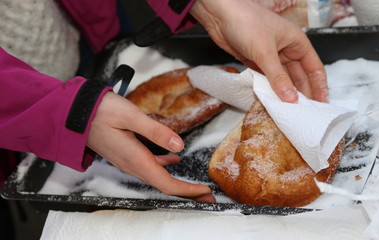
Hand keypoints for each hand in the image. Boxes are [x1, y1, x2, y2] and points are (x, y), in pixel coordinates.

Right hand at [87, 92, 214, 201]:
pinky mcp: (126, 154)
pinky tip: (173, 159)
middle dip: (187, 192)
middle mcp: (132, 165)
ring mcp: (128, 161)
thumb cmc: (100, 112)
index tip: (204, 192)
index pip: (166, 183)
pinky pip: (149, 166)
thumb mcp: (131, 116)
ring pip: (158, 177)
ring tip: (195, 185)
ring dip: (178, 183)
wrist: (75, 113)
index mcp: (135, 159)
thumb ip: (156, 131)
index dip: (187, 190)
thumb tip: (179, 146)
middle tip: (207, 196)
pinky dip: (164, 166)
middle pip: (164, 185)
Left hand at [190, 0, 328, 102]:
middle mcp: (286, 50)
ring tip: (289, 112)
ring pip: (282, 80)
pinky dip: (269, 90)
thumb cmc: (246, 22)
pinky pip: (267, 80)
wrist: (219, 15)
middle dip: (302, 94)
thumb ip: (277, 76)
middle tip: (304, 114)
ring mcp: (270, 57)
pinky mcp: (256, 62)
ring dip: (285, 94)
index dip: (320, 86)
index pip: (314, 68)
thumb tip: (291, 98)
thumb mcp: (265, 51)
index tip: (321, 104)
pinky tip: (272, 102)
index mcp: (296, 42)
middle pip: (299, 77)